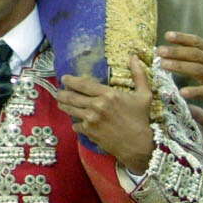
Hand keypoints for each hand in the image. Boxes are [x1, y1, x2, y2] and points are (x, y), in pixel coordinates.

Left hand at [56, 53, 155, 175]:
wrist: (140, 145)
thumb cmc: (141, 119)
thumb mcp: (144, 95)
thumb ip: (138, 75)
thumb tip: (134, 56)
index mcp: (108, 94)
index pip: (82, 84)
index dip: (70, 80)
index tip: (64, 78)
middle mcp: (97, 106)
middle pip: (71, 96)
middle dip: (61, 93)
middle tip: (59, 91)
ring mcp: (91, 119)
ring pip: (69, 110)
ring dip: (63, 105)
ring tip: (61, 103)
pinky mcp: (89, 132)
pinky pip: (76, 125)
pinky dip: (76, 123)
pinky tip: (77, 122)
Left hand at [156, 31, 202, 129]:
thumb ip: (191, 56)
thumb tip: (165, 49)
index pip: (197, 41)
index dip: (182, 37)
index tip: (166, 35)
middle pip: (195, 54)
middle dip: (176, 52)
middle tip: (159, 51)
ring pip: (197, 69)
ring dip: (179, 66)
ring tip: (163, 65)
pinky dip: (193, 91)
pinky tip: (182, 92)